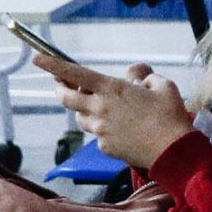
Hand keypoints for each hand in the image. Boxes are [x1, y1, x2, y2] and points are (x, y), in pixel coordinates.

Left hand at [57, 59, 196, 170]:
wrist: (174, 152)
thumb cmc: (171, 116)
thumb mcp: (162, 85)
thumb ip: (144, 76)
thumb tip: (134, 76)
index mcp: (111, 89)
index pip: (74, 74)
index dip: (53, 65)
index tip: (37, 58)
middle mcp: (100, 109)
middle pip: (66, 98)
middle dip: (61, 90)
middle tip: (65, 86)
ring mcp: (100, 130)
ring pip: (80, 118)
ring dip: (84, 111)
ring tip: (102, 109)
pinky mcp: (105, 147)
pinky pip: (97, 135)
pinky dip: (103, 130)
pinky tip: (120, 130)